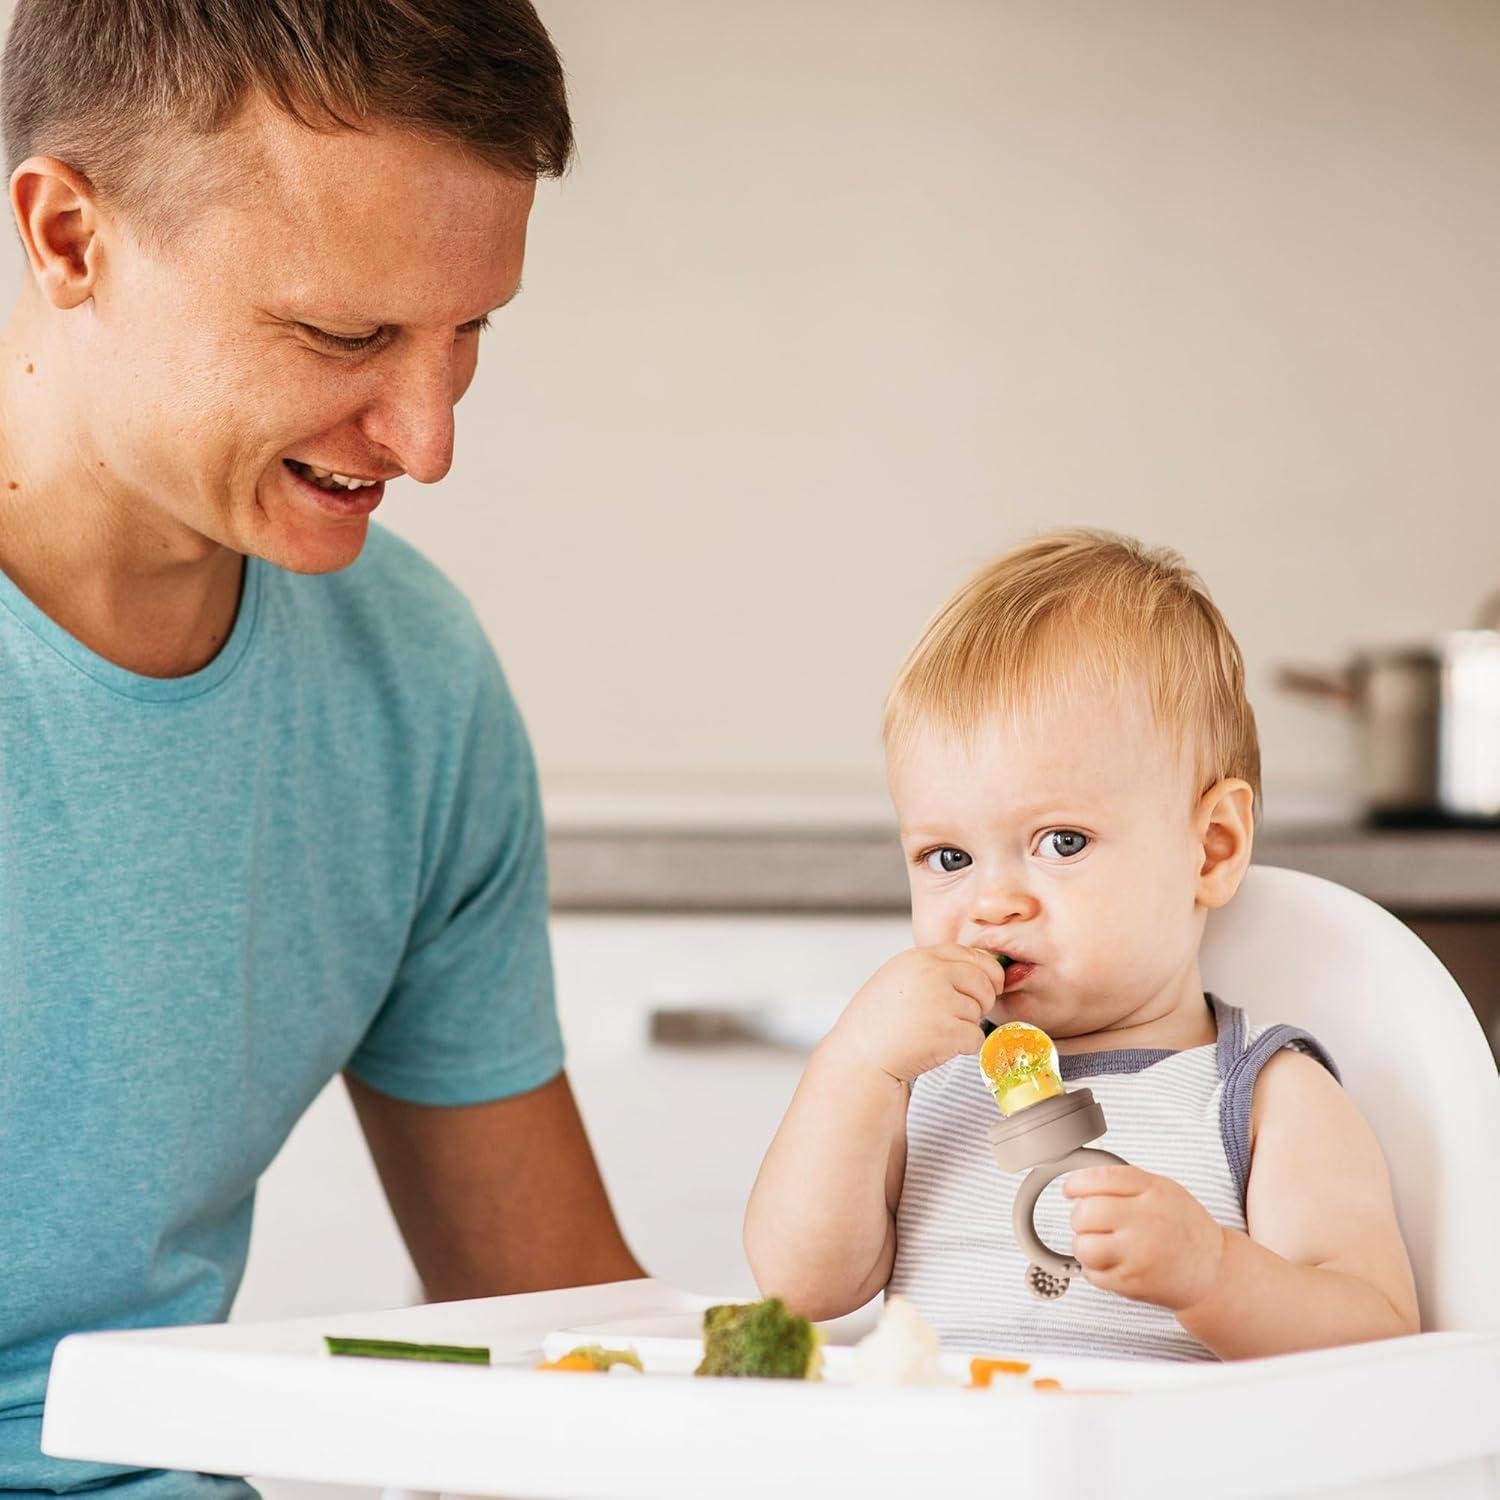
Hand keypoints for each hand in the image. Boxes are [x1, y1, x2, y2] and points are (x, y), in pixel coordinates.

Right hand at [825, 945, 1004, 1083]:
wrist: (860, 1057)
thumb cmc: (876, 1023)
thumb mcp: (898, 978)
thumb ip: (932, 969)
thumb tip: (975, 970)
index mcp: (919, 958)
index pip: (970, 954)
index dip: (986, 972)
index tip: (990, 985)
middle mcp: (932, 974)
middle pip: (983, 982)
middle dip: (981, 1000)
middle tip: (961, 1015)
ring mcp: (941, 1002)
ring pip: (979, 1012)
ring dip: (965, 1025)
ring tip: (934, 1032)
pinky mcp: (948, 1031)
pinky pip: (977, 1037)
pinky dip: (964, 1047)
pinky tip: (939, 1046)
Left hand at [1062, 1164, 1226, 1310]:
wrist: (1213, 1271)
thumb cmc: (1185, 1228)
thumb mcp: (1164, 1189)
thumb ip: (1127, 1182)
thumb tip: (1082, 1179)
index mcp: (1153, 1192)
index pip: (1100, 1178)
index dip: (1076, 1182)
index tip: (1070, 1189)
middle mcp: (1145, 1221)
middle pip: (1085, 1213)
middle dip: (1080, 1216)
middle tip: (1090, 1220)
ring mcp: (1138, 1255)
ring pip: (1083, 1246)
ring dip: (1083, 1245)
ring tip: (1099, 1243)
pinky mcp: (1132, 1283)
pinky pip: (1092, 1274)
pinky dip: (1094, 1268)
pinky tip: (1110, 1262)